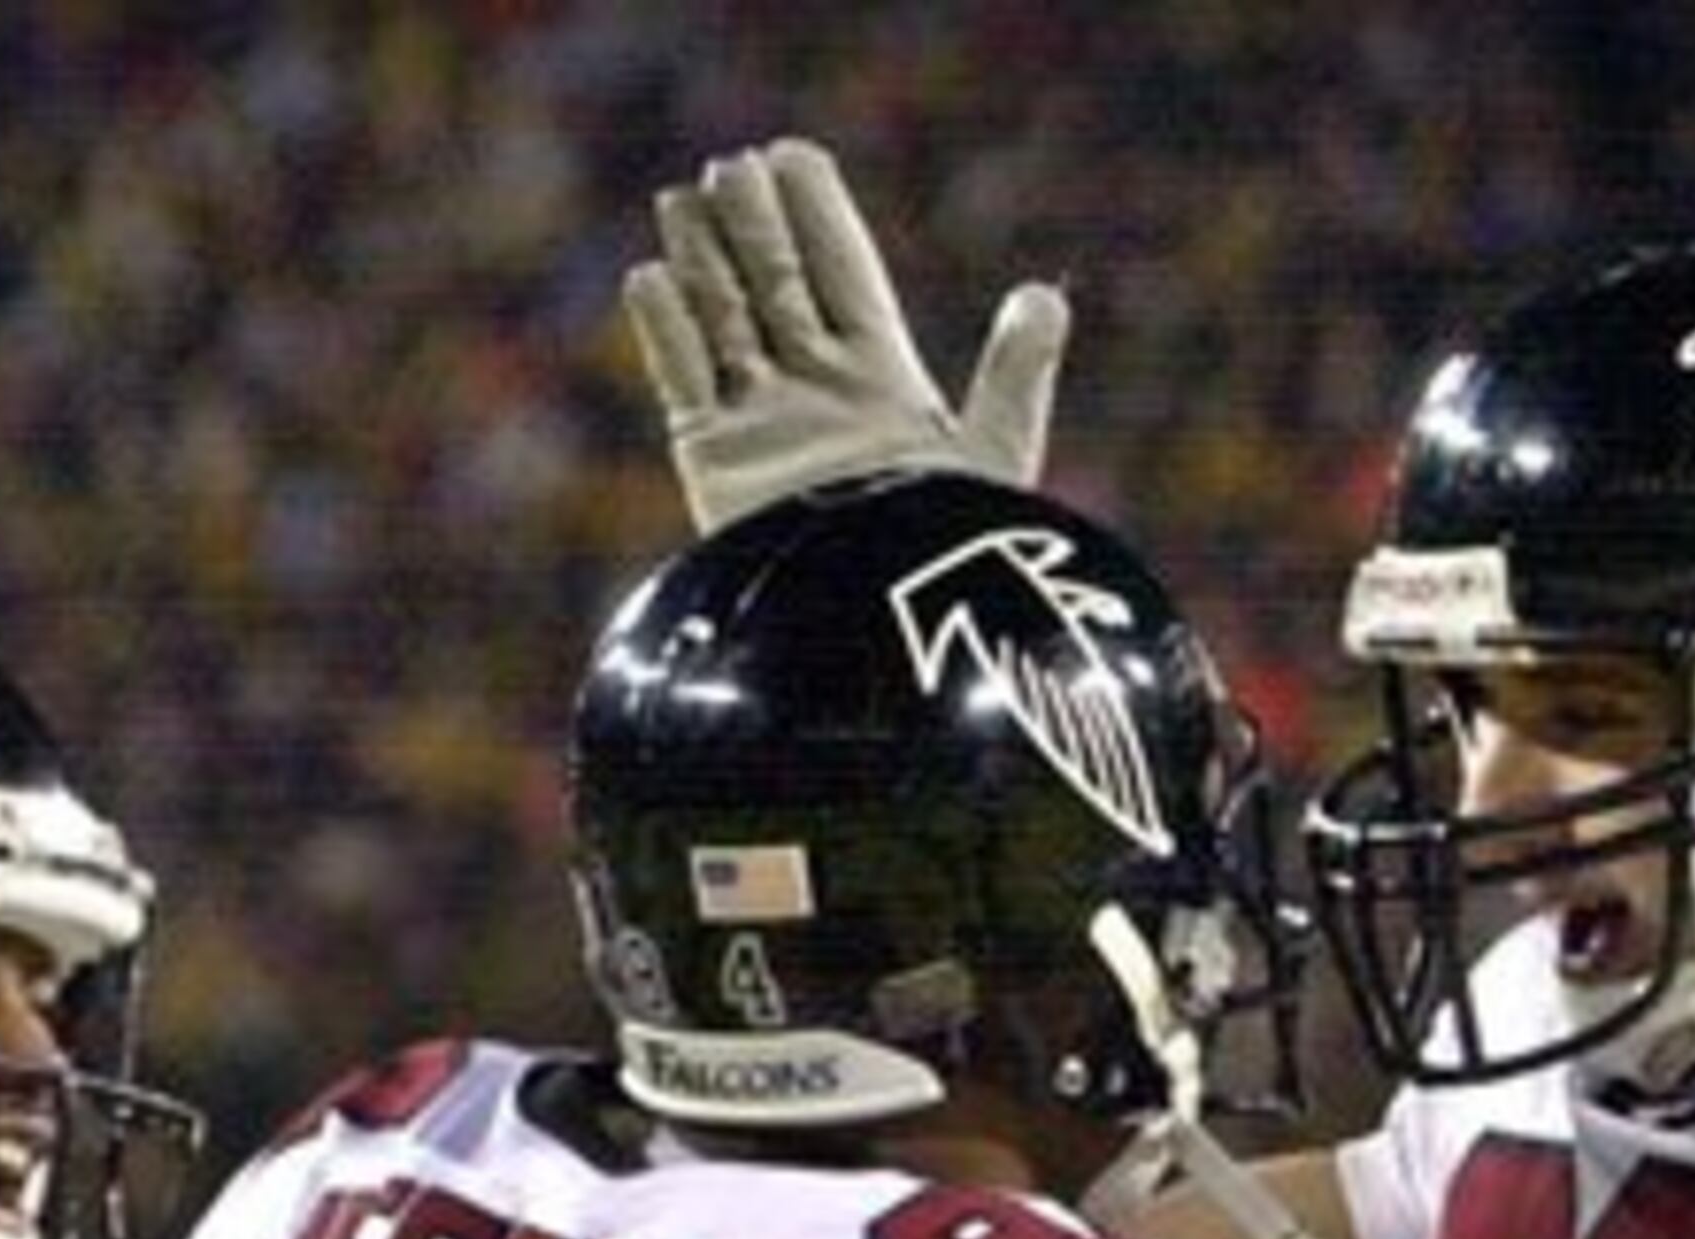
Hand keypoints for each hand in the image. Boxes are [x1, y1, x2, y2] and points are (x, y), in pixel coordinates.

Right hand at [625, 135, 1070, 535]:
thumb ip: (1015, 373)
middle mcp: (818, 396)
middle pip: (777, 287)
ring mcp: (762, 426)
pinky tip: (649, 277)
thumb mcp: (995, 452)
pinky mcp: (713, 461)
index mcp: (883, 382)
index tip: (794, 155)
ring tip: (682, 198)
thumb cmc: (939, 550)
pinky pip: (682, 378)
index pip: (843, 275)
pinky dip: (664, 329)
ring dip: (704, 259)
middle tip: (732, 163)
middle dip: (755, 225)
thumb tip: (1044, 295)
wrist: (871, 627)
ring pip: (724, 320)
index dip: (819, 216)